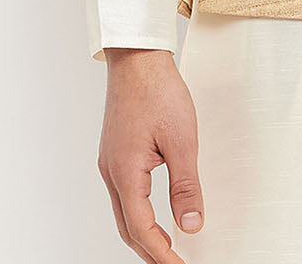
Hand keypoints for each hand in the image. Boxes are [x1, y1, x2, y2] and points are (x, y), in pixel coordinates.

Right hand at [98, 48, 204, 262]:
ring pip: (124, 211)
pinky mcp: (115, 152)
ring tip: (168, 247)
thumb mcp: (182, 140)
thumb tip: (192, 224)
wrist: (137, 57)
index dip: (161, 254)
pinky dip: (138, 212)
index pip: (142, 229)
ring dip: (144, 233)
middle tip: (174, 263)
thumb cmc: (157, 90)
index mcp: (125, 172)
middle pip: (127, 227)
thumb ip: (186, 186)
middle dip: (150, 250)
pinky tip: (154, 213)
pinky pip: (124, 193)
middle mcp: (111, 171)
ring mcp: (110, 162)